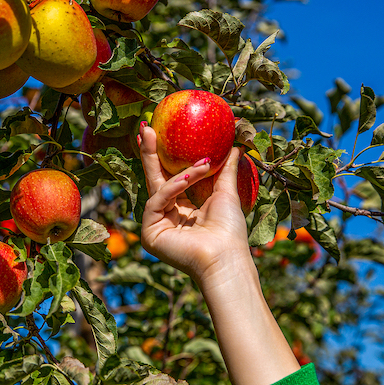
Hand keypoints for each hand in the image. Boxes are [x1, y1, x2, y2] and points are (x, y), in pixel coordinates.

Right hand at [138, 123, 251, 284]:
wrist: (225, 257)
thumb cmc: (230, 231)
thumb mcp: (226, 192)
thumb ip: (226, 168)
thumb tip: (236, 144)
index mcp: (184, 209)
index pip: (171, 178)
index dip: (166, 156)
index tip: (161, 131)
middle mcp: (168, 216)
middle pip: (156, 179)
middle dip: (150, 153)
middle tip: (147, 127)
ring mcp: (156, 224)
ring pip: (159, 187)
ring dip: (180, 173)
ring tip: (201, 163)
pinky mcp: (150, 232)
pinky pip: (157, 201)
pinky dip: (173, 188)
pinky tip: (187, 180)